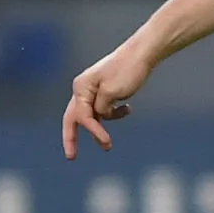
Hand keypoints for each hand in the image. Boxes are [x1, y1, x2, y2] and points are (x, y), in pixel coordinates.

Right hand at [62, 41, 154, 158]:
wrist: (142, 54)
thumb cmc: (128, 70)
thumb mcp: (113, 92)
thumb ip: (102, 108)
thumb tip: (98, 116)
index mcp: (81, 88)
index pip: (82, 116)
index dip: (94, 131)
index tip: (107, 142)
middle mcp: (83, 89)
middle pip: (73, 118)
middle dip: (72, 138)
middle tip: (71, 157)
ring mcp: (93, 90)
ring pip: (92, 115)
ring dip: (102, 127)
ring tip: (108, 144)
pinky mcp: (105, 91)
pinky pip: (104, 109)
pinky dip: (114, 114)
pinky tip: (128, 109)